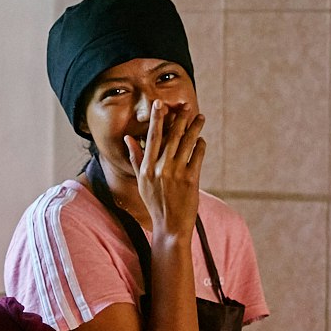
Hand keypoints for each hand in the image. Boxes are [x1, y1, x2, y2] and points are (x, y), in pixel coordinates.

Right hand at [125, 100, 204, 241]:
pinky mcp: (191, 180)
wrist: (170, 226)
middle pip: (171, 136)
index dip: (156, 119)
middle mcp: (160, 168)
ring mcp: (176, 174)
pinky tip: (201, 139)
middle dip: (179, 118)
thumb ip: (135, 158)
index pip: (152, 137)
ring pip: (187, 143)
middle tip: (185, 104)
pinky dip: (200, 146)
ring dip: (194, 128)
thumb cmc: (155, 203)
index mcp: (146, 168)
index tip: (160, 104)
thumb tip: (128, 138)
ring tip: (200, 117)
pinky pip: (197, 156)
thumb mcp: (140, 182)